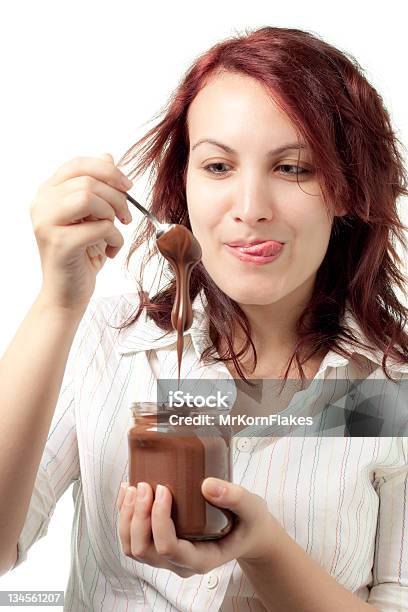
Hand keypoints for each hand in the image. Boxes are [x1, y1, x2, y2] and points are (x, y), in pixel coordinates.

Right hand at [30, 153, 132, 311]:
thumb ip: (95, 187)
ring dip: (113, 214)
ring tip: (115, 231)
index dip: (108, 170)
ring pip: (89, 197)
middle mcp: (41, 204)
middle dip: (117, 197)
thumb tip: (108, 156)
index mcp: (47, 193)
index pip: (77, 164)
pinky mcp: (59, 244)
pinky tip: (111, 251)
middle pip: (88, 180)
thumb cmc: (81, 256)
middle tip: (126, 217)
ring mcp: (46, 223)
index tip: (127, 186)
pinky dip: (115, 238)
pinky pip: (99, 227)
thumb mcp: (91, 217)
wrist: (67, 295)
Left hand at [117, 478, 282, 577]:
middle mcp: (181, 563)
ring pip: (133, 547)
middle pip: (144, 550)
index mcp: (202, 559)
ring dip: (127, 518)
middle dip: (138, 517)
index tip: (163, 489)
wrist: (248, 531)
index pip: (169, 548)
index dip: (159, 520)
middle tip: (145, 485)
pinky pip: (133, 538)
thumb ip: (235, 497)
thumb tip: (207, 485)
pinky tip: (128, 492)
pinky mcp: (161, 544)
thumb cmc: (249, 522)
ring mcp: (168, 557)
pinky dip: (124, 516)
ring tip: (133, 487)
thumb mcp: (252, 508)